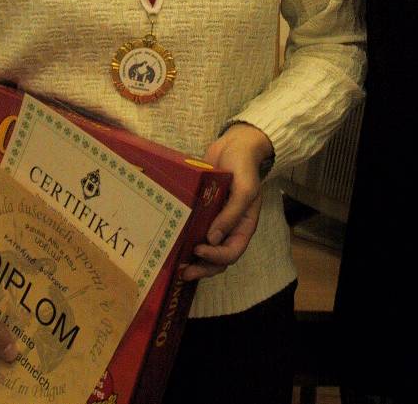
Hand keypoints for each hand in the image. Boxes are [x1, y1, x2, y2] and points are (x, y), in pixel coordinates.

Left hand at [181, 123, 272, 281]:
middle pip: (218, 258)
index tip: (198, 249)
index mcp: (244, 226)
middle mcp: (229, 228)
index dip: (216, 257)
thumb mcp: (245, 189)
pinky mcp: (202, 210)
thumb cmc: (244, 166)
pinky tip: (172, 243)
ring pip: (206, 248)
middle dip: (202, 268)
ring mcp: (216, 220)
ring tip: (177, 265)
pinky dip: (186, 239)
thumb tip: (213, 240)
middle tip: (184, 272)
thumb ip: (232, 214)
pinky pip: (195, 229)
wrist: (235, 145)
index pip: (232, 252)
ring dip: (194, 260)